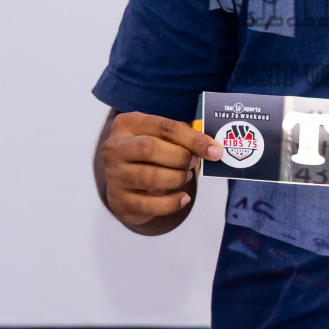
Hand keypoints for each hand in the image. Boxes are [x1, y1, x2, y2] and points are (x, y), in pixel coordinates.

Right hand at [100, 112, 221, 227]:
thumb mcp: (162, 138)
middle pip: (150, 148)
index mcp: (126, 124)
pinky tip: (183, 198)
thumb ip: (183, 138)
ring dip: (176, 178)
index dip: (192, 138)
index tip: (214, 150)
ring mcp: (113, 176)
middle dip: (179, 157)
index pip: (163, 127)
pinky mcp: (118, 201)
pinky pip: (148, 205)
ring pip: (149, 177)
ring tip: (184, 177)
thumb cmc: (150, 154)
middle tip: (193, 163)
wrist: (126, 181)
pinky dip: (171, 203)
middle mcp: (114, 148)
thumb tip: (212, 148)